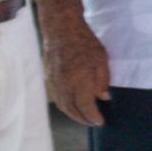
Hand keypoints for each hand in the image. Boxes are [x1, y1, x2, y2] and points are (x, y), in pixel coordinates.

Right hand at [40, 0, 111, 126]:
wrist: (60, 28)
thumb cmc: (84, 41)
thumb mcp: (101, 59)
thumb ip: (102, 80)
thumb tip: (103, 98)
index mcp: (77, 82)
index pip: (85, 107)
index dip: (93, 116)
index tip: (101, 122)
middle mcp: (63, 85)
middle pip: (72, 109)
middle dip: (83, 119)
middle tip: (93, 122)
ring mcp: (53, 82)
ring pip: (61, 105)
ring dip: (72, 114)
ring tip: (83, 117)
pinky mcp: (48, 77)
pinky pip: (55, 97)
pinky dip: (64, 105)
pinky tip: (71, 105)